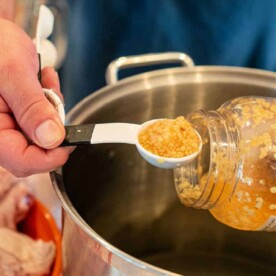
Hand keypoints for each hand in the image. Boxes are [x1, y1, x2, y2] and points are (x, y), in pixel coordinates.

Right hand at [0, 18, 71, 176]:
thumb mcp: (12, 72)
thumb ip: (32, 107)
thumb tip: (52, 138)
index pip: (22, 161)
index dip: (51, 157)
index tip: (71, 141)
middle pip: (35, 151)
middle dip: (53, 128)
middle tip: (53, 101)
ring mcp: (8, 125)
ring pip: (41, 136)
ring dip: (51, 113)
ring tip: (44, 85)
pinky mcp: (17, 117)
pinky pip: (41, 122)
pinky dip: (48, 105)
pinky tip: (43, 85)